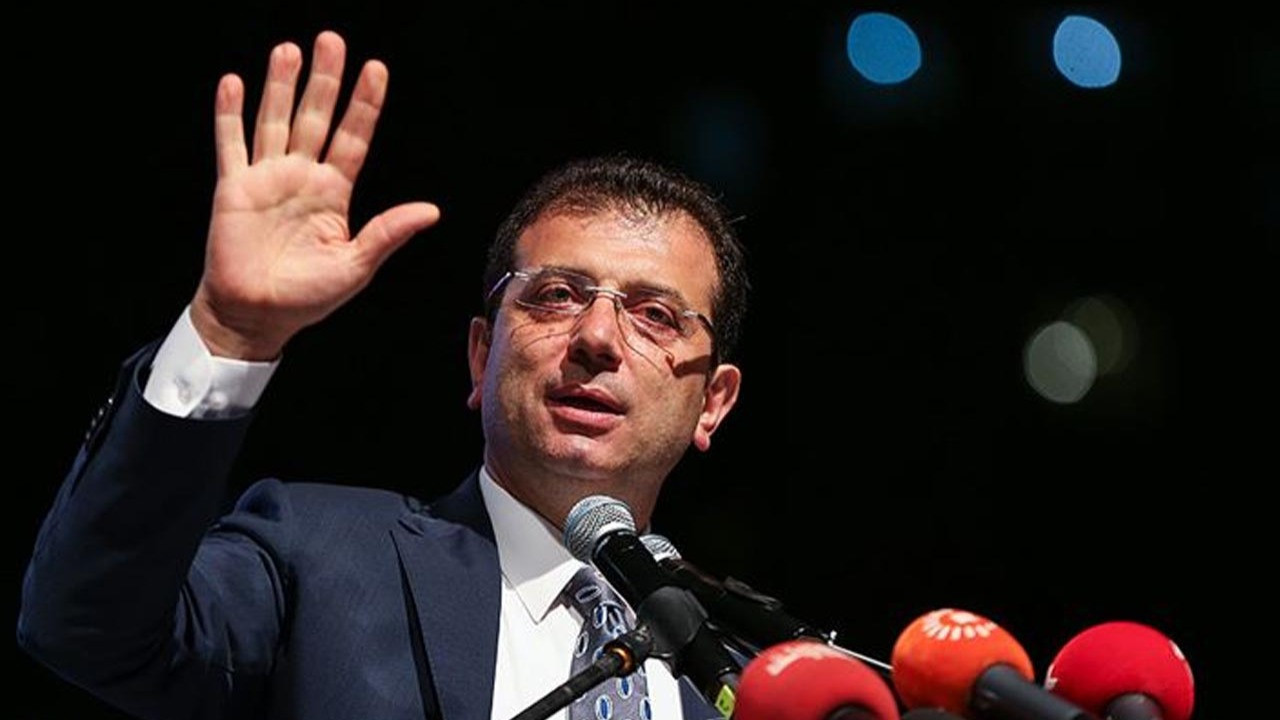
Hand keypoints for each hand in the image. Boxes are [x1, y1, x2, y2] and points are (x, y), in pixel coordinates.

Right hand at [191, 31, 439, 359]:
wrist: (257, 316)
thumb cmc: (307, 297)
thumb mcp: (355, 266)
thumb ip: (387, 233)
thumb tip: (430, 210)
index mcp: (334, 193)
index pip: (353, 138)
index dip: (364, 105)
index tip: (376, 70)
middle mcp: (301, 177)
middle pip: (316, 118)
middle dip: (325, 80)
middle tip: (332, 40)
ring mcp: (267, 179)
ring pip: (275, 121)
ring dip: (280, 86)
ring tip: (288, 50)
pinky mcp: (233, 189)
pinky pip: (232, 144)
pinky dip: (230, 114)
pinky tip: (234, 83)